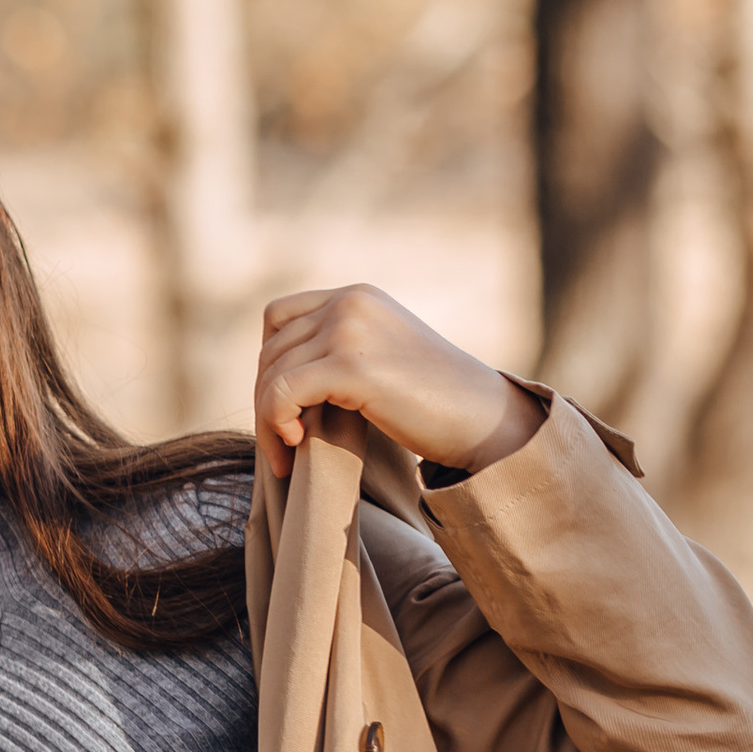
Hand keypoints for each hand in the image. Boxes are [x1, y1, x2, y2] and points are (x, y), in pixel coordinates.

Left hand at [253, 286, 543, 486]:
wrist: (486, 419)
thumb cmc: (438, 404)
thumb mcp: (383, 359)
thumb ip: (340, 352)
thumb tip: (281, 382)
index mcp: (357, 296)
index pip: (279, 318)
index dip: (270, 365)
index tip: (285, 408)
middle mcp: (349, 302)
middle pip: (270, 349)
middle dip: (266, 400)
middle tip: (281, 444)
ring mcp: (349, 329)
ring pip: (271, 374)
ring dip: (268, 421)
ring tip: (286, 456)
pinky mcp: (350, 364)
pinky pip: (282, 393)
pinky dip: (276, 424)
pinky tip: (297, 446)